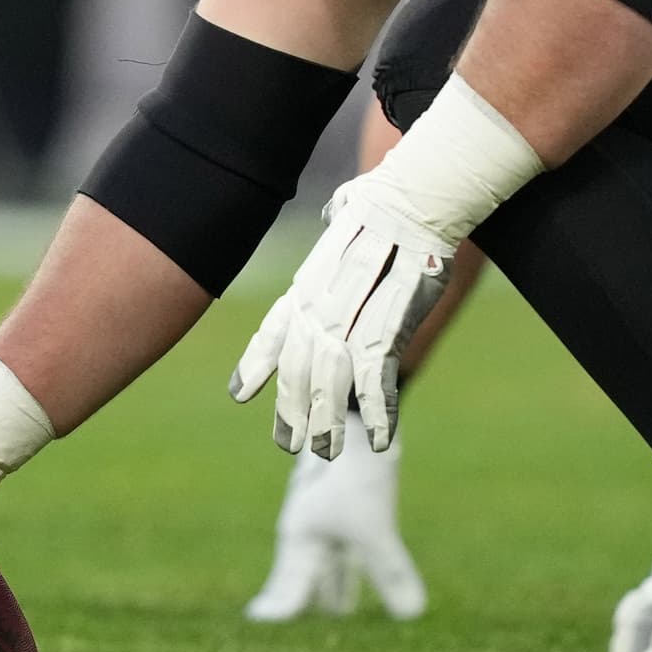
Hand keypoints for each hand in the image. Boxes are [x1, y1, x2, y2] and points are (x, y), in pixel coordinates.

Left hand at [227, 176, 451, 459]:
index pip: (273, 331)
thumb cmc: (385, 202)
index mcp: (308, 285)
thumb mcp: (350, 213)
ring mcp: (349, 322)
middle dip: (290, 409)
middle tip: (287, 443)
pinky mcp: (385, 331)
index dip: (255, 365)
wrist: (412, 199)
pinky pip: (375, 383)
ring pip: (328, 384)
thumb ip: (339, 223)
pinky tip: (381, 439)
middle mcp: (320, 308)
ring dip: (327, 422)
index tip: (239, 395)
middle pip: (296, 369)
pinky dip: (378, 414)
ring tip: (325, 452)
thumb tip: (338, 209)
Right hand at [244, 438, 426, 620]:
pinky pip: (341, 541)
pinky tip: (355, 557)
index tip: (262, 628)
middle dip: (307, 601)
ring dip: (331, 584)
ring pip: (324, 557)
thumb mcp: (374, 526)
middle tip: (301, 628)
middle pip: (305, 574)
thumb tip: (412, 616)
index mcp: (301, 536)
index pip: (288, 587)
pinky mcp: (343, 493)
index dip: (280, 610)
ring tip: (339, 607)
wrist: (353, 407)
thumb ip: (390, 570)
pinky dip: (347, 563)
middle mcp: (307, 525)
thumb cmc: (354, 470)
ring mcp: (323, 509)